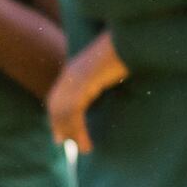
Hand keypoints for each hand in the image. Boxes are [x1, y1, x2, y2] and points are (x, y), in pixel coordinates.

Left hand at [46, 32, 128, 151]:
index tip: (58, 127)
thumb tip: (107, 87)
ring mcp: (76, 78)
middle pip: (57, 105)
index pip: (57, 96)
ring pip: (66, 113)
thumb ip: (102, 76)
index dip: (56, 113)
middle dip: (58, 124)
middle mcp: (71, 73)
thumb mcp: (110, 66)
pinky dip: (79, 130)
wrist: (130, 37)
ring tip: (84, 149)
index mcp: (74, 68)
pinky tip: (87, 142)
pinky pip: (75, 112)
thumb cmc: (126, 49)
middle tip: (60, 141)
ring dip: (73, 133)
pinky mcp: (84, 83)